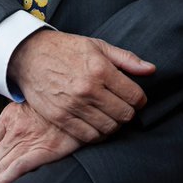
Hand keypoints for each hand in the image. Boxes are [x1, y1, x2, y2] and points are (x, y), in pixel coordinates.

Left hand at [0, 102, 79, 182]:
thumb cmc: (55, 108)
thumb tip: (6, 136)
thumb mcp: (30, 104)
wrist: (76, 106)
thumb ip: (16, 118)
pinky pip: (15, 169)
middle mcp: (14, 129)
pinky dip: (3, 182)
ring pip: (0, 167)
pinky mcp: (40, 150)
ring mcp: (26, 140)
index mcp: (8, 116)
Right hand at [7, 30, 155, 142]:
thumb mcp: (98, 46)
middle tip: (123, 106)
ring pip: (108, 128)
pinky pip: (88, 136)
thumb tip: (152, 70)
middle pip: (124, 115)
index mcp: (100, 69)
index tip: (136, 98)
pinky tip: (97, 124)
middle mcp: (88, 89)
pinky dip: (97, 134)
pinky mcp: (60, 118)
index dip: (140, 99)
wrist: (30, 55)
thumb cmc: (67, 49)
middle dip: (129, 112)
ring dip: (114, 124)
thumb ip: (126, 59)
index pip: (134, 96)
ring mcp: (73, 105)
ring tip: (111, 115)